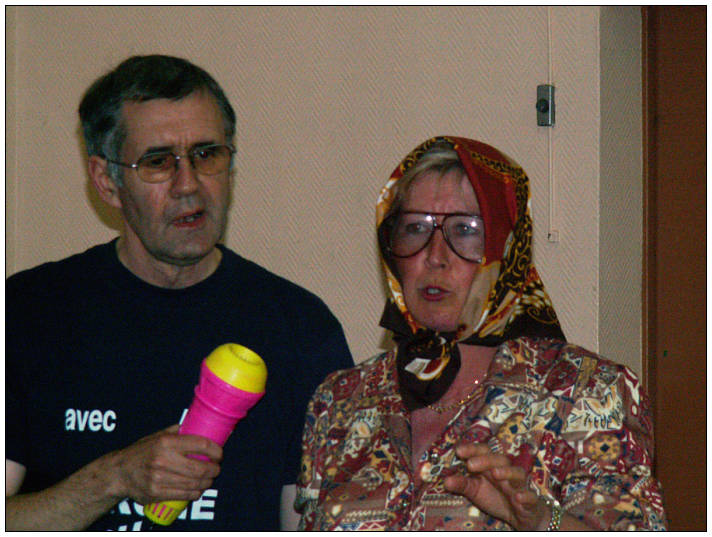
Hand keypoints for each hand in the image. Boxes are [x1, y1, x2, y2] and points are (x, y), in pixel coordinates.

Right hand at [105, 425, 222, 504]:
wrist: (119, 472)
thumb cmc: (141, 452)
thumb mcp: (157, 436)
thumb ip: (177, 432)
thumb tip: (198, 425)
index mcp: (166, 442)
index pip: (201, 445)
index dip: (216, 450)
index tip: (219, 453)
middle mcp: (163, 460)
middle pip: (200, 468)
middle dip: (214, 469)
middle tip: (216, 468)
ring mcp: (159, 478)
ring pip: (194, 483)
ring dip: (207, 482)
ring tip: (209, 478)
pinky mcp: (156, 493)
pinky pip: (184, 495)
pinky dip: (196, 493)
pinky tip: (198, 489)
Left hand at [443, 442, 550, 530]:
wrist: (520, 516)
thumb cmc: (496, 497)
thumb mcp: (475, 491)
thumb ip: (462, 485)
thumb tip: (445, 481)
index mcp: (492, 466)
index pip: (484, 452)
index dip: (473, 449)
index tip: (459, 451)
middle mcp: (507, 472)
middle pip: (500, 460)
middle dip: (486, 460)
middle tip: (470, 465)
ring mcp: (520, 486)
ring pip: (518, 473)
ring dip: (507, 472)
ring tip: (495, 474)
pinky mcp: (530, 501)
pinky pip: (531, 496)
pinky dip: (526, 495)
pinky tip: (518, 497)